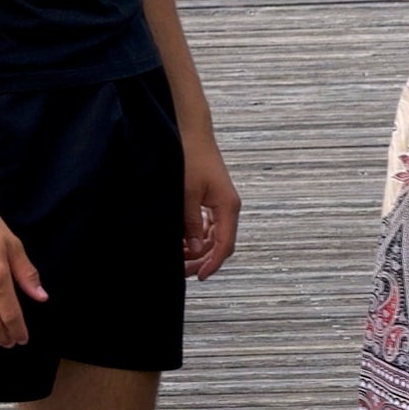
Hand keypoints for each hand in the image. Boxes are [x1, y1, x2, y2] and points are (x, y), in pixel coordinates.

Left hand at [176, 124, 243, 278]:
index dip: (212, 263)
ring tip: (179, 258)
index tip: (200, 276)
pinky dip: (197, 236)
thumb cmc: (189, 159)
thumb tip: (196, 249)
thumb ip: (191, 222)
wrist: (191, 132)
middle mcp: (228, 207)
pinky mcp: (212, 198)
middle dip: (203, 260)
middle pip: (220, 244)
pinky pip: (208, 225)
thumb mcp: (187, 193)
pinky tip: (182, 241)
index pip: (224, 245)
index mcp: (227, 207)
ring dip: (199, 249)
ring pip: (214, 236)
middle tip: (183, 272)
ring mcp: (221, 203)